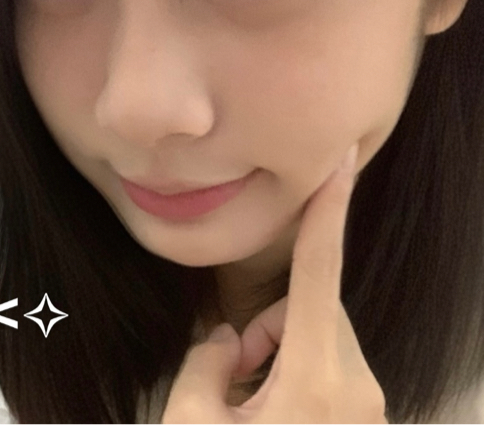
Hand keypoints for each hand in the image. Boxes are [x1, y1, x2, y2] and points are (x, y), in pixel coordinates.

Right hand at [162, 143, 387, 423]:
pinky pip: (329, 367)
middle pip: (311, 311)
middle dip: (269, 327)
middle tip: (235, 372)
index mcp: (317, 380)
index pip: (319, 270)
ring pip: (319, 339)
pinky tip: (271, 414)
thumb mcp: (192, 423)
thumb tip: (227, 341)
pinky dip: (296, 374)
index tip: (344, 162)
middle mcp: (357, 386)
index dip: (327, 209)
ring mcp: (367, 405)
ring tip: (249, 403)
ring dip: (279, 353)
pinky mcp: (364, 417)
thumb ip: (205, 362)